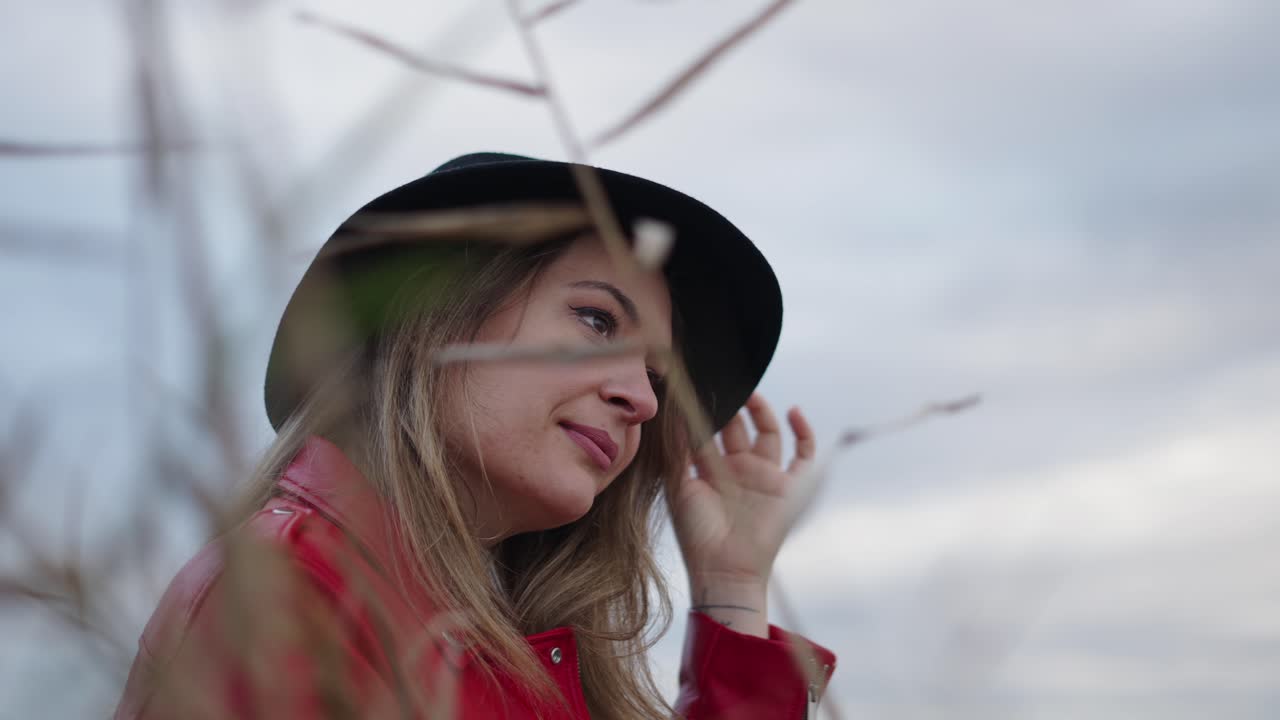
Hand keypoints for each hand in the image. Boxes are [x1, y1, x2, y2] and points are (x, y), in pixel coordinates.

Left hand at [666, 394, 816, 634]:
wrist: (724, 569)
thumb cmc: (697, 534)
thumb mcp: (680, 487)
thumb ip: (677, 452)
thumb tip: (672, 414)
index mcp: (713, 470)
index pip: (711, 430)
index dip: (706, 410)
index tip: (699, 386)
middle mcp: (740, 469)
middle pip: (738, 426)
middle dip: (730, 405)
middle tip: (721, 382)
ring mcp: (766, 476)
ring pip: (767, 432)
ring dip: (760, 410)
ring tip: (748, 391)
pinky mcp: (790, 486)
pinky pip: (804, 454)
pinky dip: (804, 431)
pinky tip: (794, 411)